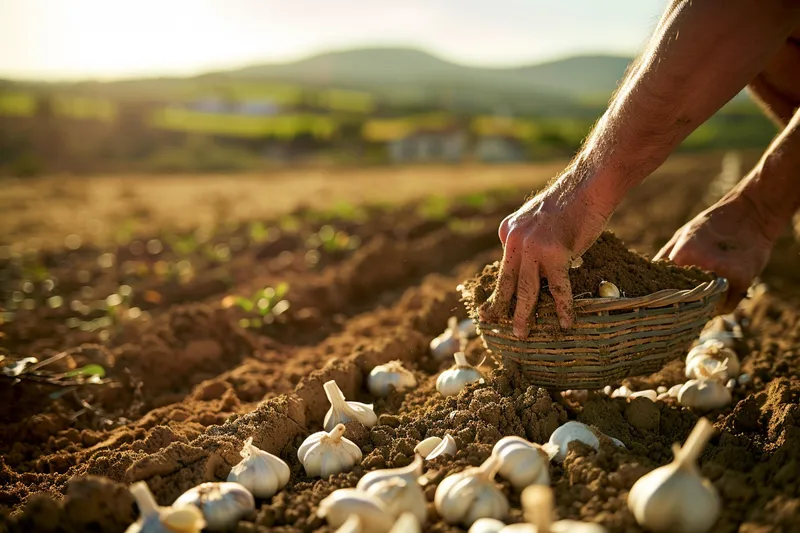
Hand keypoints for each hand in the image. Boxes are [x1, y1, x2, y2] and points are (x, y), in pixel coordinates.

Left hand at [479, 179, 611, 336]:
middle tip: (491, 323)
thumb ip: (528, 240)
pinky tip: (565, 323)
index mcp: (508, 231)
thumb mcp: (536, 219)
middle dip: (499, 306)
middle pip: (507, 281)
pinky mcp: (554, 254)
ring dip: (523, 315)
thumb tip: (529, 266)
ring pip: (526, 289)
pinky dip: (563, 308)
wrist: (588, 187)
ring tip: (521, 334)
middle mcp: (514, 239)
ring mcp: (533, 247)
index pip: (503, 267)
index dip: (498, 290)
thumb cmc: (570, 204)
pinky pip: (558, 288)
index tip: (491, 307)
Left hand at [655, 193, 774, 311]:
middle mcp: (702, 266)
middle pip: (687, 302)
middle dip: (684, 308)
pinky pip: (727, 307)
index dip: (664, 299)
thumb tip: (646, 279)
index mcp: (682, 254)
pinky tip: (720, 297)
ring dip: (705, 309)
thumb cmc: (710, 225)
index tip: (662, 305)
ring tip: (704, 300)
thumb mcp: (682, 235)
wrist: (750, 213)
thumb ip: (665, 257)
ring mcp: (724, 274)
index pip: (665, 289)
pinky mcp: (743, 280)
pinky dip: (722, 307)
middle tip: (682, 308)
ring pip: (707, 308)